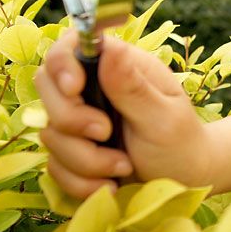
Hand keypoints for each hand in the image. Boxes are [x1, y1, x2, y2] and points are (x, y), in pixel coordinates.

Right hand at [35, 28, 213, 198]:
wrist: (183, 182)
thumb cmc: (180, 143)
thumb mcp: (163, 117)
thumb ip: (133, 87)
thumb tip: (109, 48)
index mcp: (118, 67)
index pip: (70, 47)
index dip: (62, 63)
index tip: (74, 89)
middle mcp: (93, 88)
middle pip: (47, 87)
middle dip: (72, 120)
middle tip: (106, 133)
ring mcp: (77, 121)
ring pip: (50, 133)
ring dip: (86, 159)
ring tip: (124, 167)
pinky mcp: (70, 152)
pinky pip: (55, 166)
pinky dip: (81, 182)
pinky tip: (110, 184)